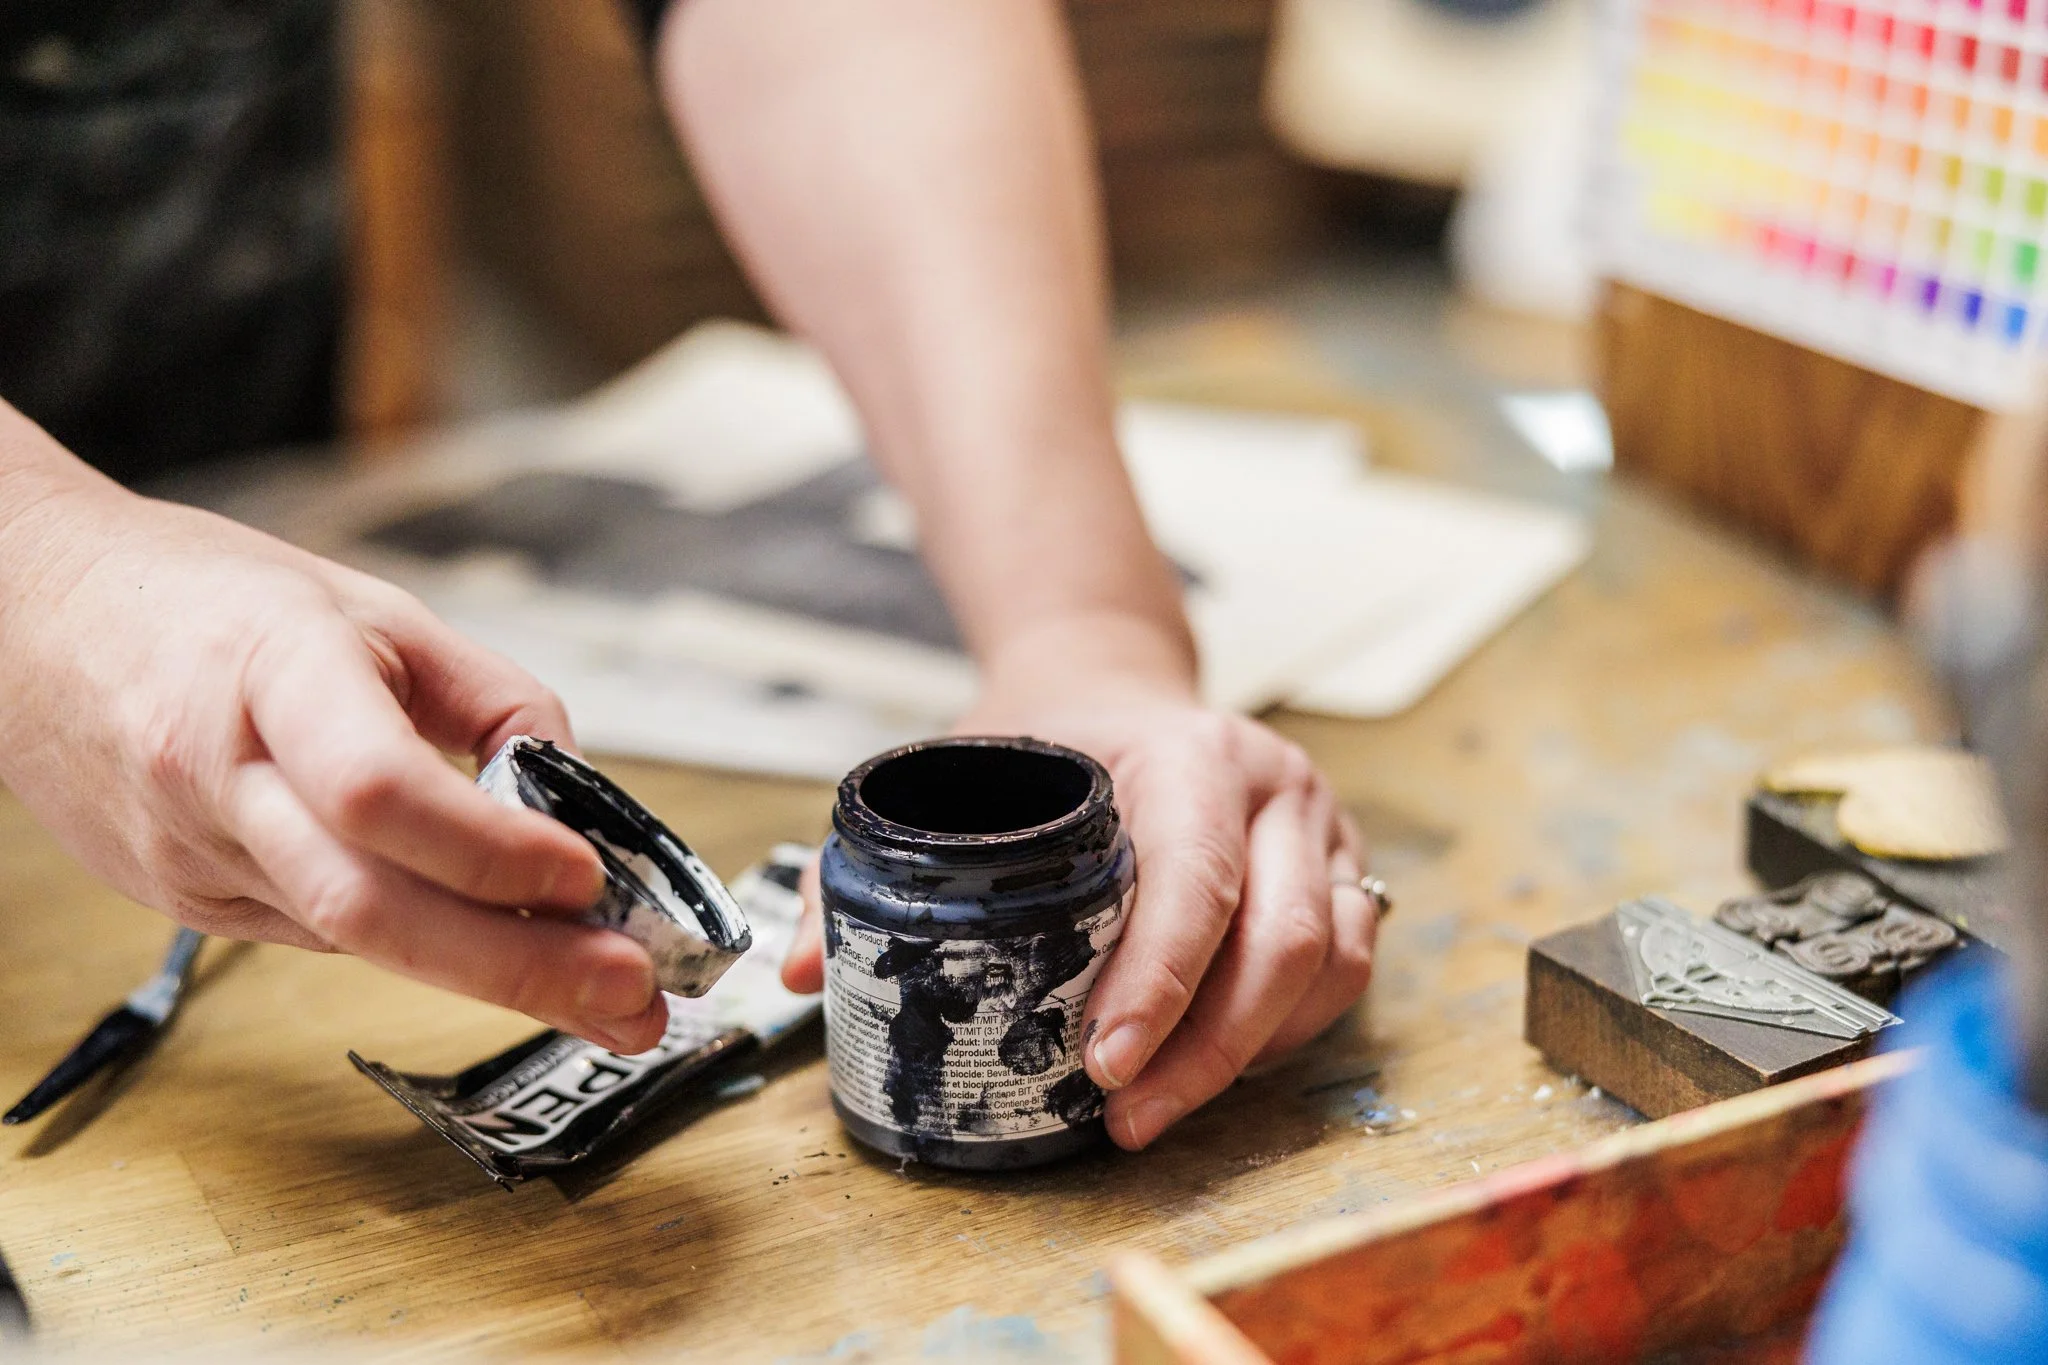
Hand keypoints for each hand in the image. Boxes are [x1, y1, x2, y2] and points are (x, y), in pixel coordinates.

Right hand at [0, 447, 666, 1052]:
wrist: (28, 618)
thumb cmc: (205, 600)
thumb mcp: (371, 607)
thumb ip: (490, 699)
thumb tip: (582, 797)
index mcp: (267, 672)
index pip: (377, 787)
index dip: (488, 845)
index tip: (586, 874)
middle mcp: (215, 779)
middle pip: (372, 906)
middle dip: (519, 965)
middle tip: (633, 997)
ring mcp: (189, 856)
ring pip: (355, 938)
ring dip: (496, 976)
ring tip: (607, 1000)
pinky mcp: (186, 902)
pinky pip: (325, 934)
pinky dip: (424, 946)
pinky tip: (497, 949)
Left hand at [781, 670, 1378, 1151]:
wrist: (1109, 677)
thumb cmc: (1037, 735)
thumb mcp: (952, 770)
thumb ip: (873, 868)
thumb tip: (800, 978)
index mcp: (1188, 752)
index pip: (1197, 880)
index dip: (1159, 986)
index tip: (1101, 1069)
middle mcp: (1274, 785)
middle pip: (1283, 940)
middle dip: (1206, 1050)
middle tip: (1124, 1118)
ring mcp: (1319, 827)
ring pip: (1329, 965)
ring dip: (1251, 1054)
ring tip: (1160, 1106)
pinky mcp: (1340, 868)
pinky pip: (1346, 970)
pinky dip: (1287, 1033)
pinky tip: (1213, 1065)